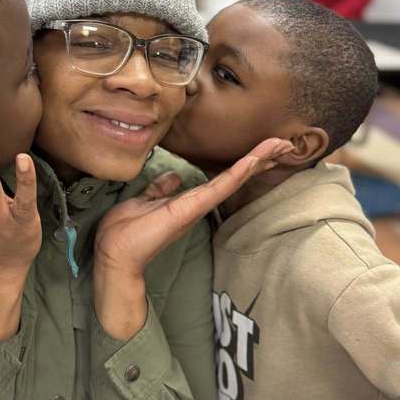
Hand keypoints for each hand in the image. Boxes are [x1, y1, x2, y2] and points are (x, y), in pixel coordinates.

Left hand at [95, 138, 292, 278]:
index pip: (222, 177)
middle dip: (260, 160)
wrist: (114, 255)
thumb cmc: (125, 231)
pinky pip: (218, 188)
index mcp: (187, 202)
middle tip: (285, 144)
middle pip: (236, 178)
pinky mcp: (190, 209)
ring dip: (257, 161)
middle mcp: (197, 205)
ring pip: (233, 180)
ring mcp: (196, 208)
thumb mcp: (144, 201)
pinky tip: (253, 160)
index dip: (243, 162)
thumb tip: (173, 177)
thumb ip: (160, 190)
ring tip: (279, 146)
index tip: (263, 148)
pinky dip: (237, 173)